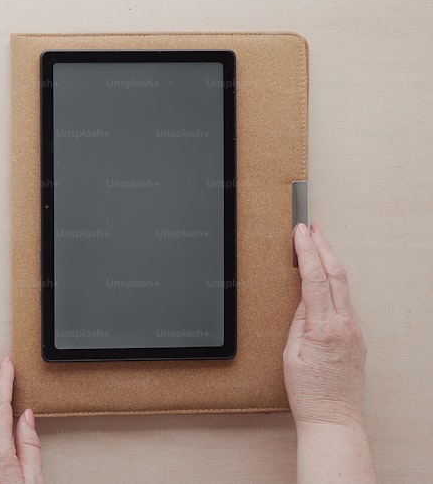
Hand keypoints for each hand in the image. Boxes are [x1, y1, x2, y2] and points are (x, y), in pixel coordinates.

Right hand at [284, 223, 366, 427]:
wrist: (334, 420)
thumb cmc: (309, 394)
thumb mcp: (290, 353)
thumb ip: (299, 322)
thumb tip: (304, 300)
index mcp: (325, 327)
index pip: (315, 277)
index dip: (307, 250)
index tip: (299, 232)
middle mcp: (345, 325)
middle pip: (336, 275)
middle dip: (323, 246)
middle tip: (312, 227)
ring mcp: (355, 331)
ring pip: (343, 287)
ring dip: (330, 262)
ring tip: (319, 245)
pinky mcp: (357, 339)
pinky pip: (345, 303)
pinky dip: (334, 283)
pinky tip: (326, 279)